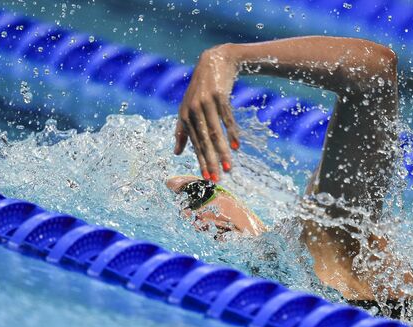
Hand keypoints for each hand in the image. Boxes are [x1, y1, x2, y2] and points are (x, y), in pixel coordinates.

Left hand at [174, 45, 240, 181]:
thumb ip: (181, 130)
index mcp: (184, 115)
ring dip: (222, 152)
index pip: (194, 144)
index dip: (201, 161)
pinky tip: (236, 146)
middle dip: (211, 162)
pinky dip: (231, 133)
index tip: (207, 178)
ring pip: (215, 132)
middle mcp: (193, 109)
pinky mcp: (219, 95)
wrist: (217, 61)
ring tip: (229, 168)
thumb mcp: (188, 107)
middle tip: (217, 179)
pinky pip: (226, 118)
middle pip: (204, 141)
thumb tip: (176, 154)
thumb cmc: (202, 89)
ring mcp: (206, 102)